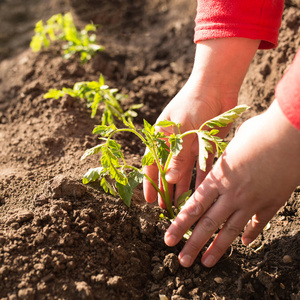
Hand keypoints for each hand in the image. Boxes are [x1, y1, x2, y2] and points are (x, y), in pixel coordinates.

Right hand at [143, 38, 259, 206]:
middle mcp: (175, 143)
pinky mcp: (206, 146)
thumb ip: (177, 154)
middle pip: (168, 171)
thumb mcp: (182, 128)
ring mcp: (190, 145)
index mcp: (162, 136)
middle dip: (167, 190)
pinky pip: (203, 166)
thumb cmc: (193, 102)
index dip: (150, 182)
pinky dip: (202, 178)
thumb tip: (170, 179)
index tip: (149, 199)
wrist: (217, 86)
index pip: (151, 163)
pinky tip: (202, 192)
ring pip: (186, 172)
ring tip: (183, 206)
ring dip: (184, 188)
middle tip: (166, 208)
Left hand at [164, 99, 299, 267]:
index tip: (168, 239)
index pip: (193, 207)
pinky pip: (259, 224)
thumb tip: (215, 170)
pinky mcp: (272, 202)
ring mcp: (253, 201)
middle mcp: (233, 194)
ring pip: (231, 230)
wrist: (289, 133)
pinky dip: (251, 235)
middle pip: (209, 224)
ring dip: (217, 248)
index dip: (179, 225)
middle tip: (181, 261)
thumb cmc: (257, 133)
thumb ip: (219, 164)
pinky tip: (244, 244)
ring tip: (206, 263)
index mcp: (219, 178)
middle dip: (193, 244)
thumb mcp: (229, 147)